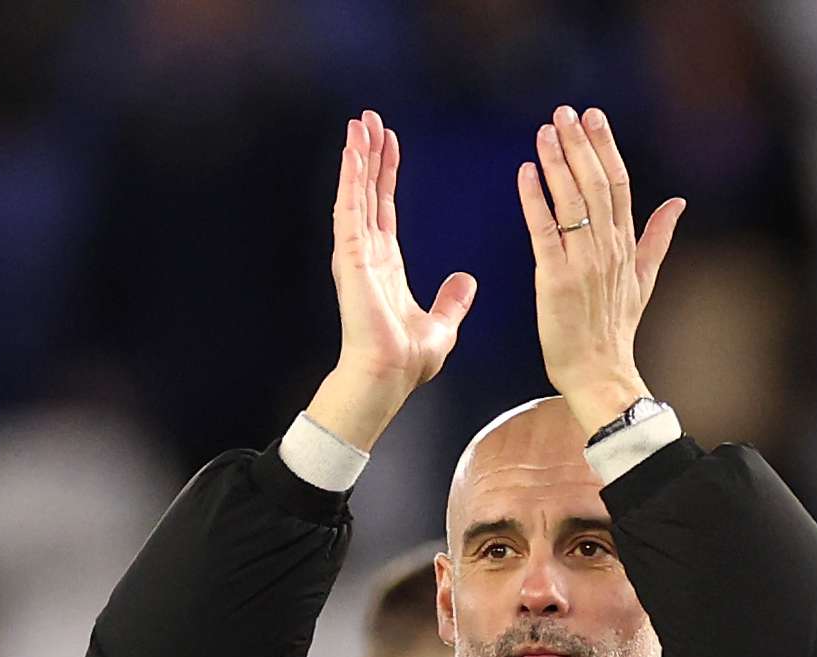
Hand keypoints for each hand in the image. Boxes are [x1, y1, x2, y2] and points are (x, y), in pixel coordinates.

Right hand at [306, 110, 477, 450]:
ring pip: (356, 194)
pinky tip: (353, 154)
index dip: (387, 175)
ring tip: (359, 124)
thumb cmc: (406, 360)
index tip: (390, 145)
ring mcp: (356, 254)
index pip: (386, 208)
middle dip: (368, 155)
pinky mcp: (351, 258)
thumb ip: (452, 301)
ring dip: (357, 158)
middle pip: (368, 192)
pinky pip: (350, 210)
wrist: (388, 377)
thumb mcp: (441, 325)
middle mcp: (367, 253)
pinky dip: (351, 180)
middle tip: (369, 119)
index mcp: (386, 264)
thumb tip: (467, 281)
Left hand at [515, 104, 684, 437]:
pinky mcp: (556, 278)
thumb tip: (678, 203)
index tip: (594, 116)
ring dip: (556, 163)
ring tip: (544, 131)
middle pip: (595, 184)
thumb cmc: (615, 328)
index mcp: (626, 245)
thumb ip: (658, 237)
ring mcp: (583, 263)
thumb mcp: (644, 278)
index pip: (618, 184)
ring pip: (571, 201)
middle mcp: (608, 249)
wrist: (600, 372)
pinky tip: (526, 172)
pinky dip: (535, 199)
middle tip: (564, 112)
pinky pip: (544, 230)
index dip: (606, 148)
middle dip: (579, 145)